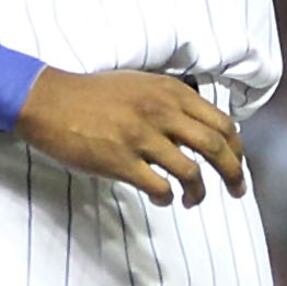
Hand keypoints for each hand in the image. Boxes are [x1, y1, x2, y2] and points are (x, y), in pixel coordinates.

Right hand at [15, 66, 246, 203]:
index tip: (237, 163)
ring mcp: (141, 136)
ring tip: (194, 200)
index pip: (222, 123)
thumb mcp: (142, 85)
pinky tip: (163, 199)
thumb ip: (172, 102)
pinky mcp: (120, 160)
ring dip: (200, 192)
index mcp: (171, 92)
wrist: (48, 101)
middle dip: (234, 174)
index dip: (236, 148)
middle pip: (216, 147)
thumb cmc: (93, 95)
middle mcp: (161, 111)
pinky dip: (168, 198)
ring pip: (191, 172)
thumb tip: (201, 128)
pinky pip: (159, 187)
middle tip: (238, 191)